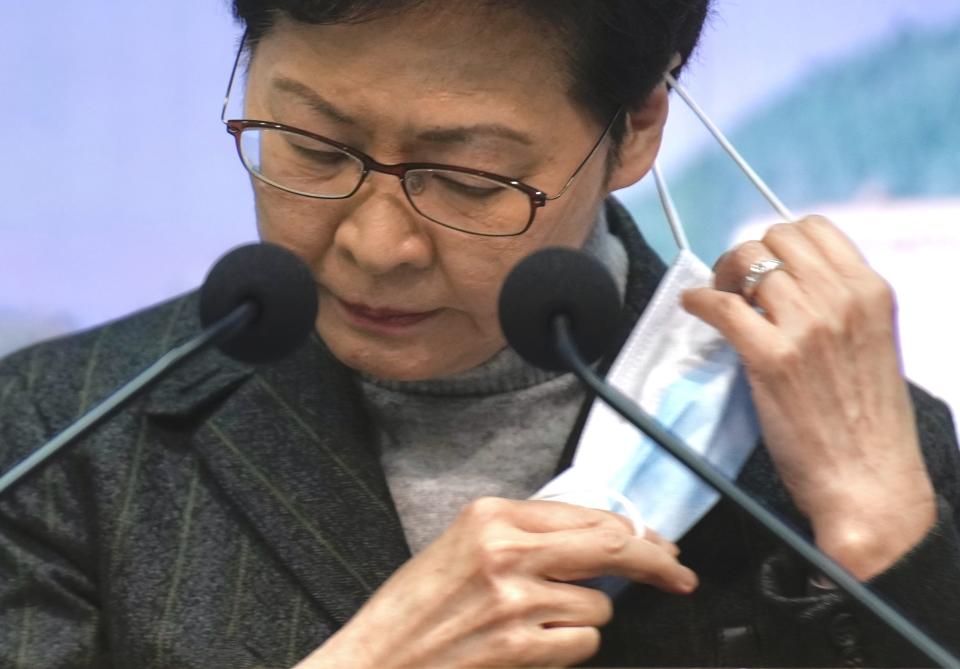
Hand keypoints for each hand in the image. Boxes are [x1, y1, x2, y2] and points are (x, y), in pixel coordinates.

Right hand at [296, 497, 696, 667]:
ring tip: (535, 622)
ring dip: (584, 615)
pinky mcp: (521, 647)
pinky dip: (569, 645)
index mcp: (492, 515)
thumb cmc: (416, 605)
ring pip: (599, 604)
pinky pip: (583, 641)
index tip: (658, 544)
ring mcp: (516, 600)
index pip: (588, 514)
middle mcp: (507, 550)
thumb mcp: (463, 544)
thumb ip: (527, 534)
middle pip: (612, 545)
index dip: (635, 531)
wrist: (378, 659)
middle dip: (656, 561)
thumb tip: (600, 539)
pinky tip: (531, 645)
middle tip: (679, 574)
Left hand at [683, 216, 935, 578]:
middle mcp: (842, 299)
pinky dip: (698, 301)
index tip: (763, 268)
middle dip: (746, 256)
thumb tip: (784, 281)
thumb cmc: (867, 423)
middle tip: (733, 286)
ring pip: (745, 261)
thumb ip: (838, 307)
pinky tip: (693, 308)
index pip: (814, 227)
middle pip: (773, 239)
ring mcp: (807, 326)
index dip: (778, 242)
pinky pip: (721, 305)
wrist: (871, 484)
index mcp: (871, 291)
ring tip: (718, 300)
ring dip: (721, 276)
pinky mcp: (772, 358)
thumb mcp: (871, 344)